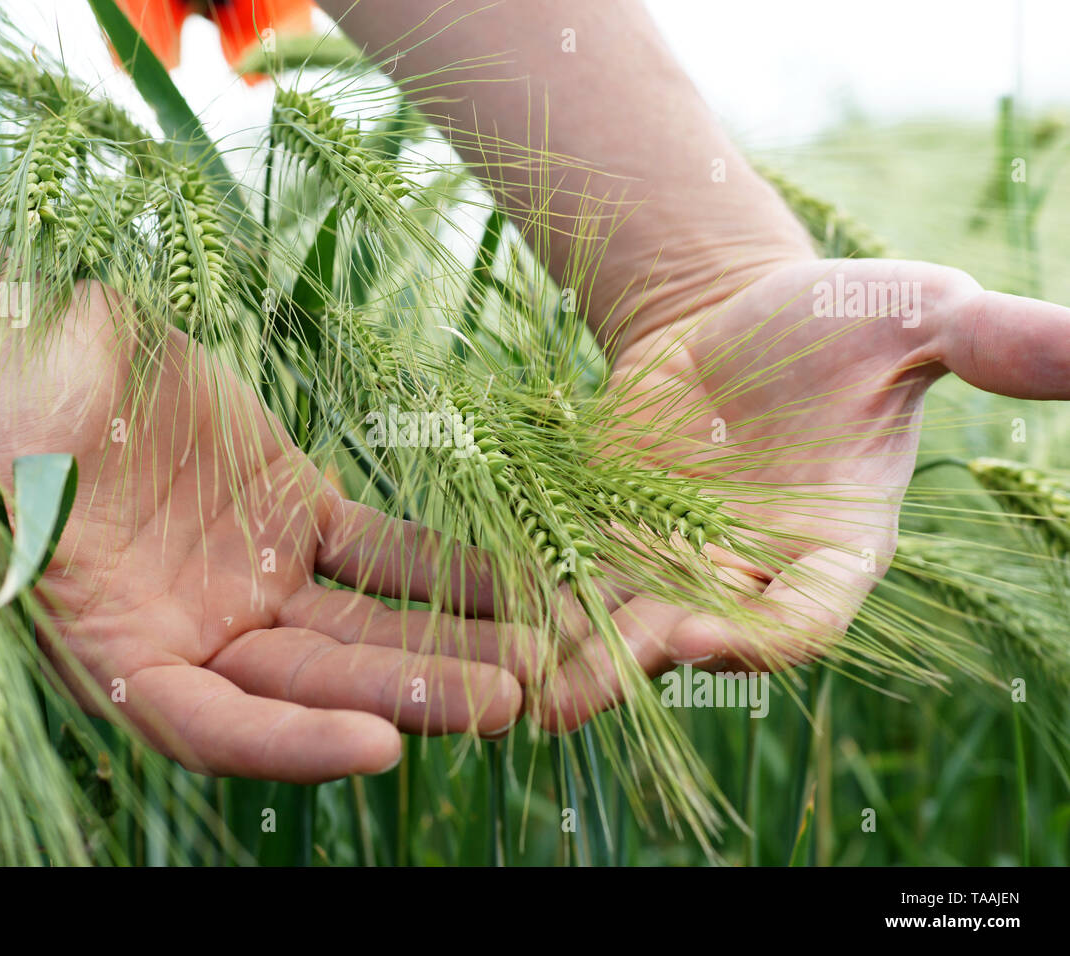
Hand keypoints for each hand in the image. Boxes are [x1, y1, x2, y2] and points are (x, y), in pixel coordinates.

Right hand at [0, 284, 523, 781]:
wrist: (5, 331)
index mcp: (115, 657)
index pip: (214, 728)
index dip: (292, 743)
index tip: (380, 746)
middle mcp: (197, 634)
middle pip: (316, 685)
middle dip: (409, 696)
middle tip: (508, 704)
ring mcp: (255, 576)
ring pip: (365, 625)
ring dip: (450, 640)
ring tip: (543, 655)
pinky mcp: (294, 507)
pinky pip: (382, 547)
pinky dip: (446, 565)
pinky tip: (519, 577)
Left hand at [539, 255, 1069, 728]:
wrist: (736, 315)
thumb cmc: (836, 319)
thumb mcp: (916, 315)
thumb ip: (995, 344)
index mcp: (836, 546)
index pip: (802, 618)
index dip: (756, 635)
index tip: (699, 634)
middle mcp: (754, 571)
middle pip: (699, 637)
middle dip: (638, 666)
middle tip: (573, 696)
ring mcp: (679, 559)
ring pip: (628, 623)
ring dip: (578, 662)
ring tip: (523, 694)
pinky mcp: (614, 533)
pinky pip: (577, 583)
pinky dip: (542, 608)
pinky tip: (493, 632)